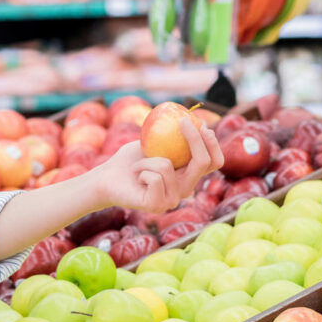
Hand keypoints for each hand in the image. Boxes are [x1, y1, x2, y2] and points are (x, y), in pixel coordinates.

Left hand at [88, 118, 222, 212]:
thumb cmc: (131, 159)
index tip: (202, 125)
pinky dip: (141, 169)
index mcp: (188, 176)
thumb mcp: (155, 142)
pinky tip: (136, 177)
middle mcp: (185, 190)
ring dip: (148, 159)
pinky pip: (155, 177)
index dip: (213, 144)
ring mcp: (173, 200)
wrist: (107, 178)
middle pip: (204, 163)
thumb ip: (174, 135)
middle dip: (196, 139)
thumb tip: (192, 117)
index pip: (214, 162)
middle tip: (183, 121)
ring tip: (138, 166)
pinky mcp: (158, 205)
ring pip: (168, 166)